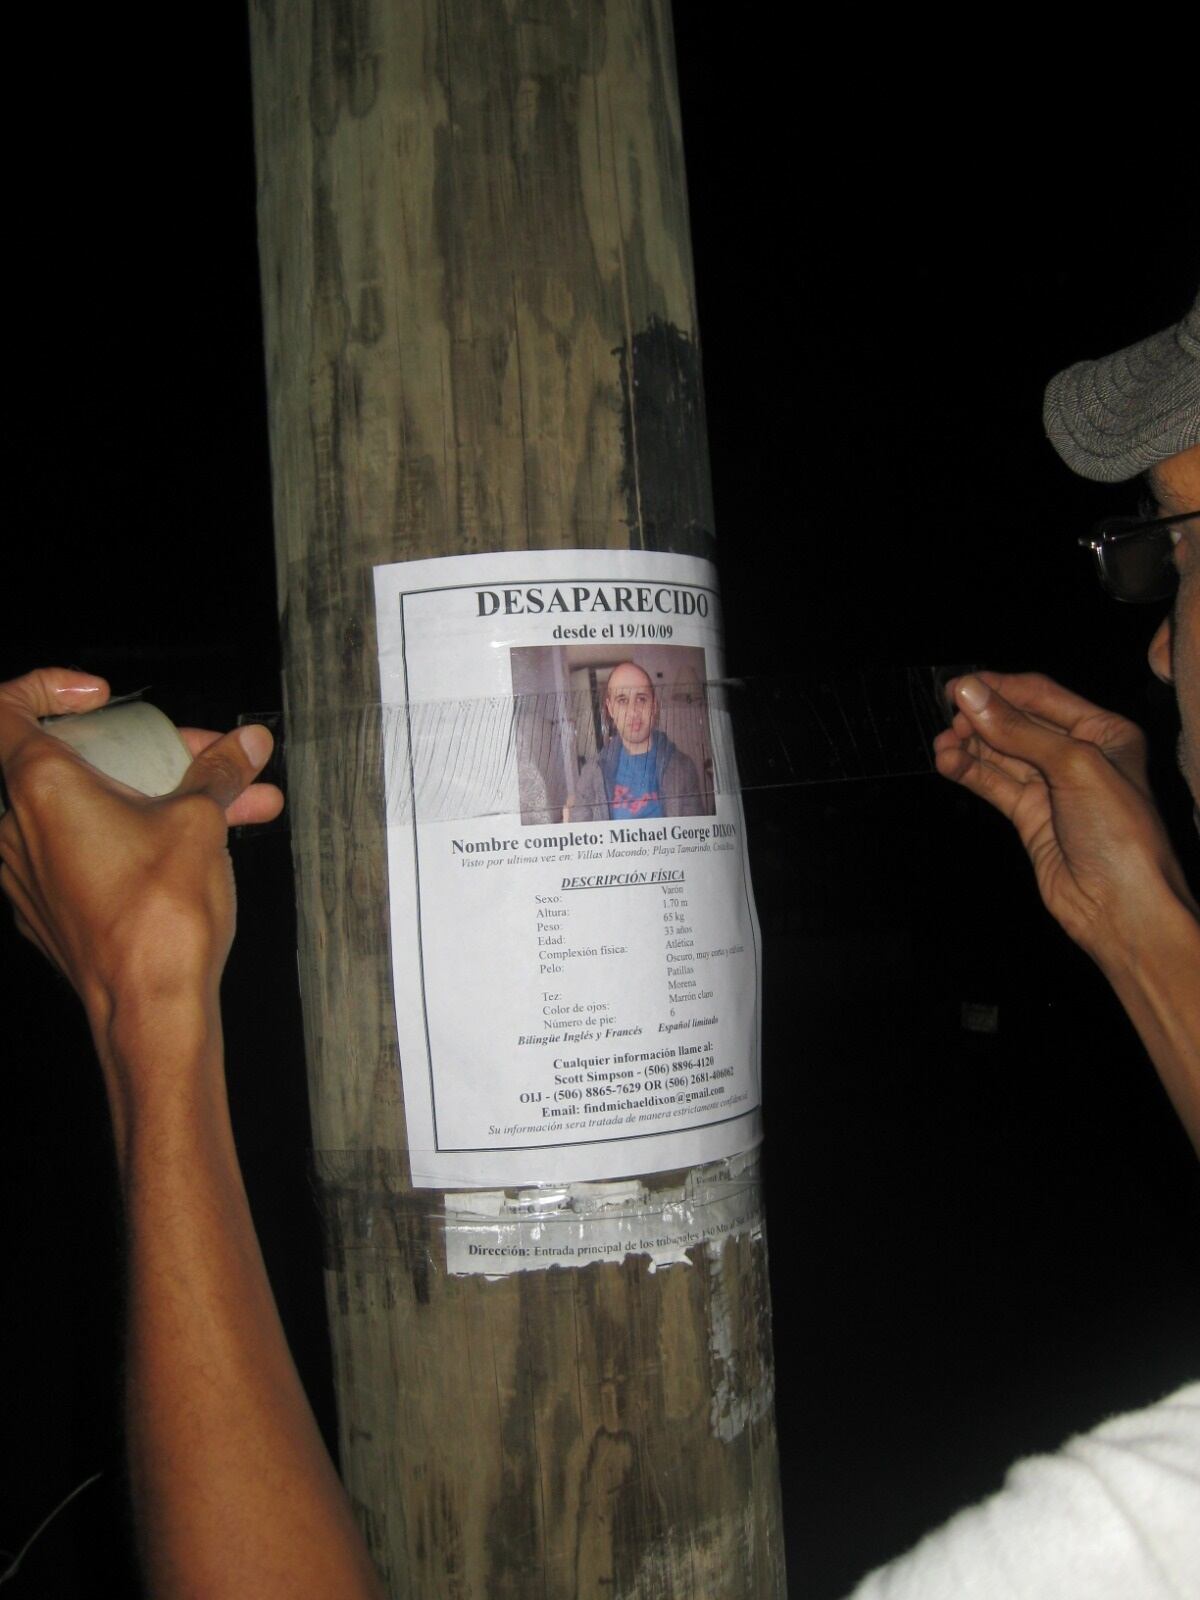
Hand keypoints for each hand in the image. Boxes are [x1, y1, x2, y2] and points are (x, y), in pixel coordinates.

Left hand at [0, 668, 282, 1036]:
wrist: (149, 1012)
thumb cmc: (158, 920)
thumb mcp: (201, 822)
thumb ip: (219, 772)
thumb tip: (244, 745)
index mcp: (39, 788)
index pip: (6, 709)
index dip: (48, 688)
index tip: (103, 697)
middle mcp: (18, 829)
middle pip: (72, 762)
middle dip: (147, 752)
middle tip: (204, 755)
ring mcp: (29, 876)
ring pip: (90, 811)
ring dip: (156, 798)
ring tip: (235, 806)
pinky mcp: (51, 913)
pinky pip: (89, 854)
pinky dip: (137, 838)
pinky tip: (203, 847)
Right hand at [933, 671, 1195, 959]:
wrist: (1120, 905)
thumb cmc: (1119, 833)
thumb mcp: (1073, 766)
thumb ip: (1018, 730)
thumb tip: (970, 694)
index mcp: (1105, 732)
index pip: (1043, 696)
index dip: (1000, 688)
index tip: (959, 686)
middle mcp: (1079, 755)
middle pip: (1018, 723)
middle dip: (982, 719)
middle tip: (949, 718)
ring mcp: (1053, 787)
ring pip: (1001, 755)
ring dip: (970, 746)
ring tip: (942, 744)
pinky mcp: (1031, 816)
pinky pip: (994, 784)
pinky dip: (970, 772)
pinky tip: (948, 763)